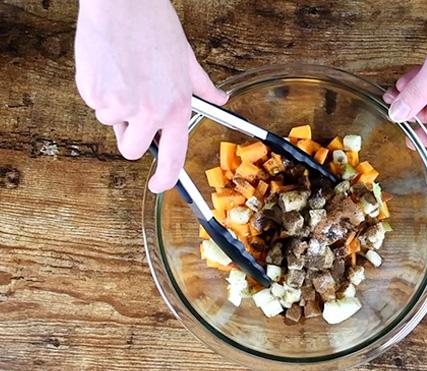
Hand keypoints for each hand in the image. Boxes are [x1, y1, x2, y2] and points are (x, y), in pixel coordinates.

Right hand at [75, 0, 226, 191]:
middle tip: (132, 108)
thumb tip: (220, 99)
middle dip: (129, 135)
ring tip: (124, 74)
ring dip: (114, 107)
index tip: (159, 185)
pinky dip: (98, 90)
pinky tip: (109, 66)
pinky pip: (94, 103)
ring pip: (110, 123)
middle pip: (132, 149)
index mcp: (176, 108)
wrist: (123, 3)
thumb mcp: (187, 60)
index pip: (173, 156)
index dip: (166, 178)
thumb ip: (202, 87)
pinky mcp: (94, 93)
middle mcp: (149, 112)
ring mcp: (120, 105)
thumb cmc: (155, 27)